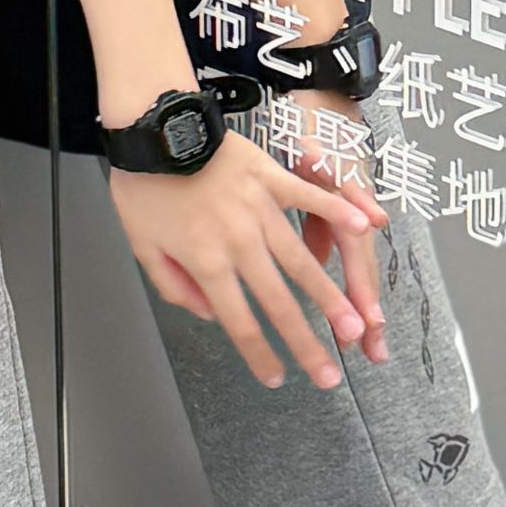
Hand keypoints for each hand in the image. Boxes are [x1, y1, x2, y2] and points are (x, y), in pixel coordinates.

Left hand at [109, 122, 387, 389]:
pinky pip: (309, 198)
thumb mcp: (142, 245)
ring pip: (301, 263)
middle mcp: (239, 244)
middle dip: (307, 345)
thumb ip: (174, 286)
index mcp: (207, 262)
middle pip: (278, 304)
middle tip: (330, 377)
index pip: (238, 322)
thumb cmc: (144, 185)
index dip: (259, 356)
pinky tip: (363, 230)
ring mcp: (259, 210)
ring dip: (330, 298)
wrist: (153, 128)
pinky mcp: (271, 178)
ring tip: (355, 326)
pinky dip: (336, 214)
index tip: (277, 378)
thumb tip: (208, 313)